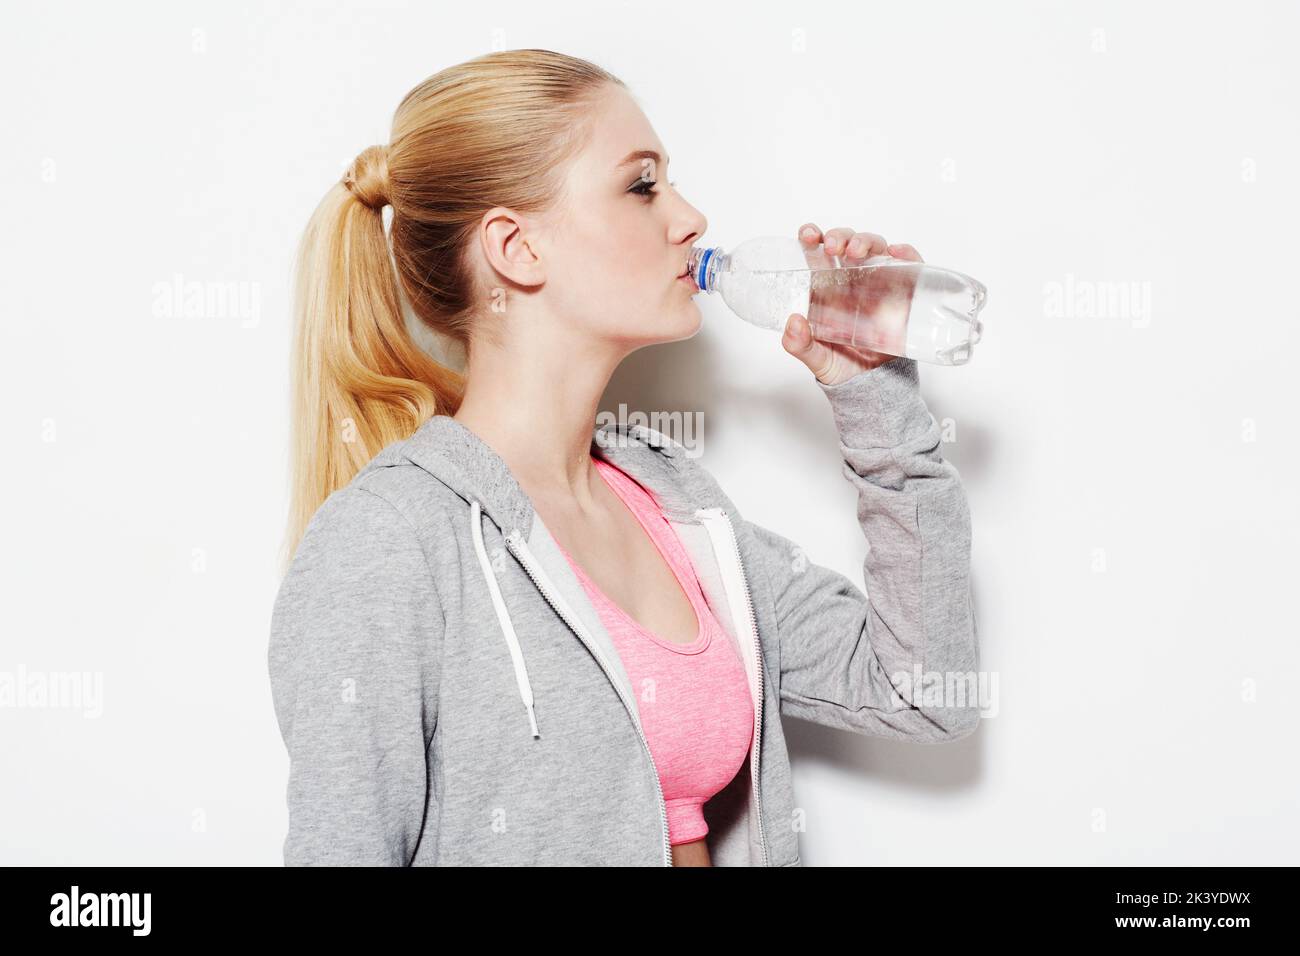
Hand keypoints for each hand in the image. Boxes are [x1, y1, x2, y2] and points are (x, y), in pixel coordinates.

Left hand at [782, 223, 924, 385]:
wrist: (875, 386)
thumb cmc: (843, 369)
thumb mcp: (818, 360)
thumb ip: (801, 346)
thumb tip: (793, 323)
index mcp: (829, 289)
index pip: (820, 255)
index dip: (813, 238)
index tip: (807, 233)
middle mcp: (854, 281)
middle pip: (849, 244)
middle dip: (841, 236)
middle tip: (832, 246)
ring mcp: (881, 283)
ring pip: (877, 248)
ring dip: (867, 240)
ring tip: (856, 250)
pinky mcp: (906, 293)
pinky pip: (911, 266)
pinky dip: (907, 254)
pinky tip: (896, 253)